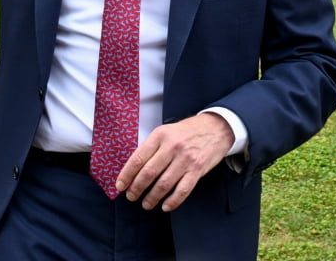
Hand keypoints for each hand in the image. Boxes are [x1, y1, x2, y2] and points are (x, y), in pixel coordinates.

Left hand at [117, 112, 233, 210]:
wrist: (214, 128)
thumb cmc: (185, 132)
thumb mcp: (165, 132)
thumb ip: (151, 147)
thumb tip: (133, 168)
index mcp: (159, 136)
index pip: (138, 158)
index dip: (127, 174)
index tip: (120, 185)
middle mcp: (171, 147)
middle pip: (149, 172)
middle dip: (137, 188)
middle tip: (131, 197)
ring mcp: (185, 159)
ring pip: (164, 183)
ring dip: (152, 197)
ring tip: (146, 204)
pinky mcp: (197, 170)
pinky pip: (183, 189)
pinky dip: (173, 201)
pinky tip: (165, 206)